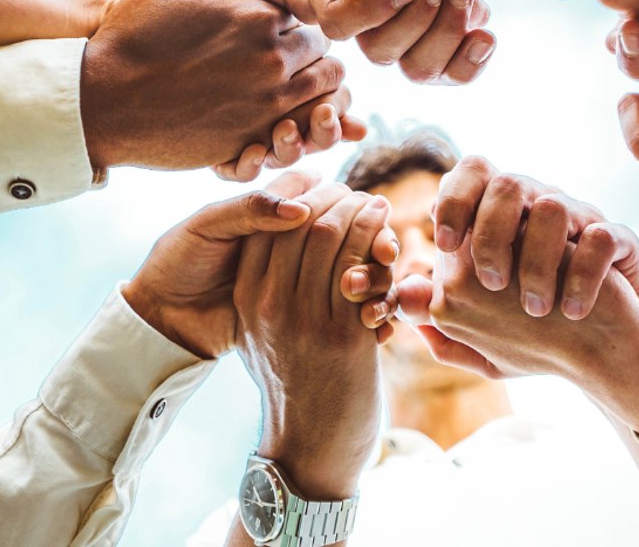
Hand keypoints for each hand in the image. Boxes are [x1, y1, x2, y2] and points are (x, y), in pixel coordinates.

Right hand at [82, 0, 358, 174]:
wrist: (101, 102)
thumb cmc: (130, 37)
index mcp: (258, 18)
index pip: (311, 15)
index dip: (297, 20)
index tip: (277, 27)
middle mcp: (272, 61)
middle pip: (325, 55)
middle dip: (310, 56)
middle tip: (282, 60)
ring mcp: (266, 106)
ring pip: (325, 95)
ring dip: (312, 90)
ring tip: (282, 88)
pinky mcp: (253, 142)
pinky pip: (303, 133)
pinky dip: (298, 125)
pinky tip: (274, 118)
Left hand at [123, 173, 399, 360]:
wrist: (162, 318)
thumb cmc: (178, 263)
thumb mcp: (206, 230)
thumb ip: (250, 211)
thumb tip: (300, 209)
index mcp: (267, 210)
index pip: (317, 195)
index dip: (344, 201)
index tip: (369, 208)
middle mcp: (287, 238)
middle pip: (343, 230)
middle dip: (369, 237)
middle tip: (387, 247)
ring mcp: (295, 274)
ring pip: (349, 266)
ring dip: (372, 272)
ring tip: (387, 275)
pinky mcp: (299, 308)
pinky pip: (340, 306)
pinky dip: (363, 310)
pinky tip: (376, 317)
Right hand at [235, 184, 390, 499]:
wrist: (311, 446)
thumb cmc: (295, 382)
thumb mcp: (262, 333)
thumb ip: (269, 286)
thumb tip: (287, 233)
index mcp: (248, 299)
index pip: (269, 222)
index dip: (306, 196)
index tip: (330, 192)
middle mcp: (271, 306)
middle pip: (305, 223)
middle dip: (340, 198)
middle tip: (361, 195)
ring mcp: (307, 321)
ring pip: (337, 239)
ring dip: (366, 216)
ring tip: (379, 209)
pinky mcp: (345, 339)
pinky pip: (367, 272)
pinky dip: (382, 250)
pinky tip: (391, 247)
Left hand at [291, 0, 497, 85]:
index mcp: (438, 13)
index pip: (458, 60)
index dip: (471, 55)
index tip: (486, 34)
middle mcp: (397, 22)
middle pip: (424, 65)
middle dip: (447, 32)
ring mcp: (362, 11)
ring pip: (384, 52)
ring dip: (414, 22)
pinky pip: (341, 24)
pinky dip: (371, 11)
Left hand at [393, 204, 638, 470]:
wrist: (605, 354)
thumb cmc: (535, 340)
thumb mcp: (482, 338)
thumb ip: (439, 318)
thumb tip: (401, 294)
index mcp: (502, 222)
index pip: (469, 176)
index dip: (453, 202)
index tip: (446, 245)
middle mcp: (538, 211)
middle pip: (505, 183)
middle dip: (491, 233)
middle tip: (492, 284)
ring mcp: (580, 222)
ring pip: (552, 206)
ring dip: (538, 262)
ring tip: (536, 309)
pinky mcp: (618, 240)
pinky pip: (600, 238)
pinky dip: (583, 277)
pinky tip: (572, 311)